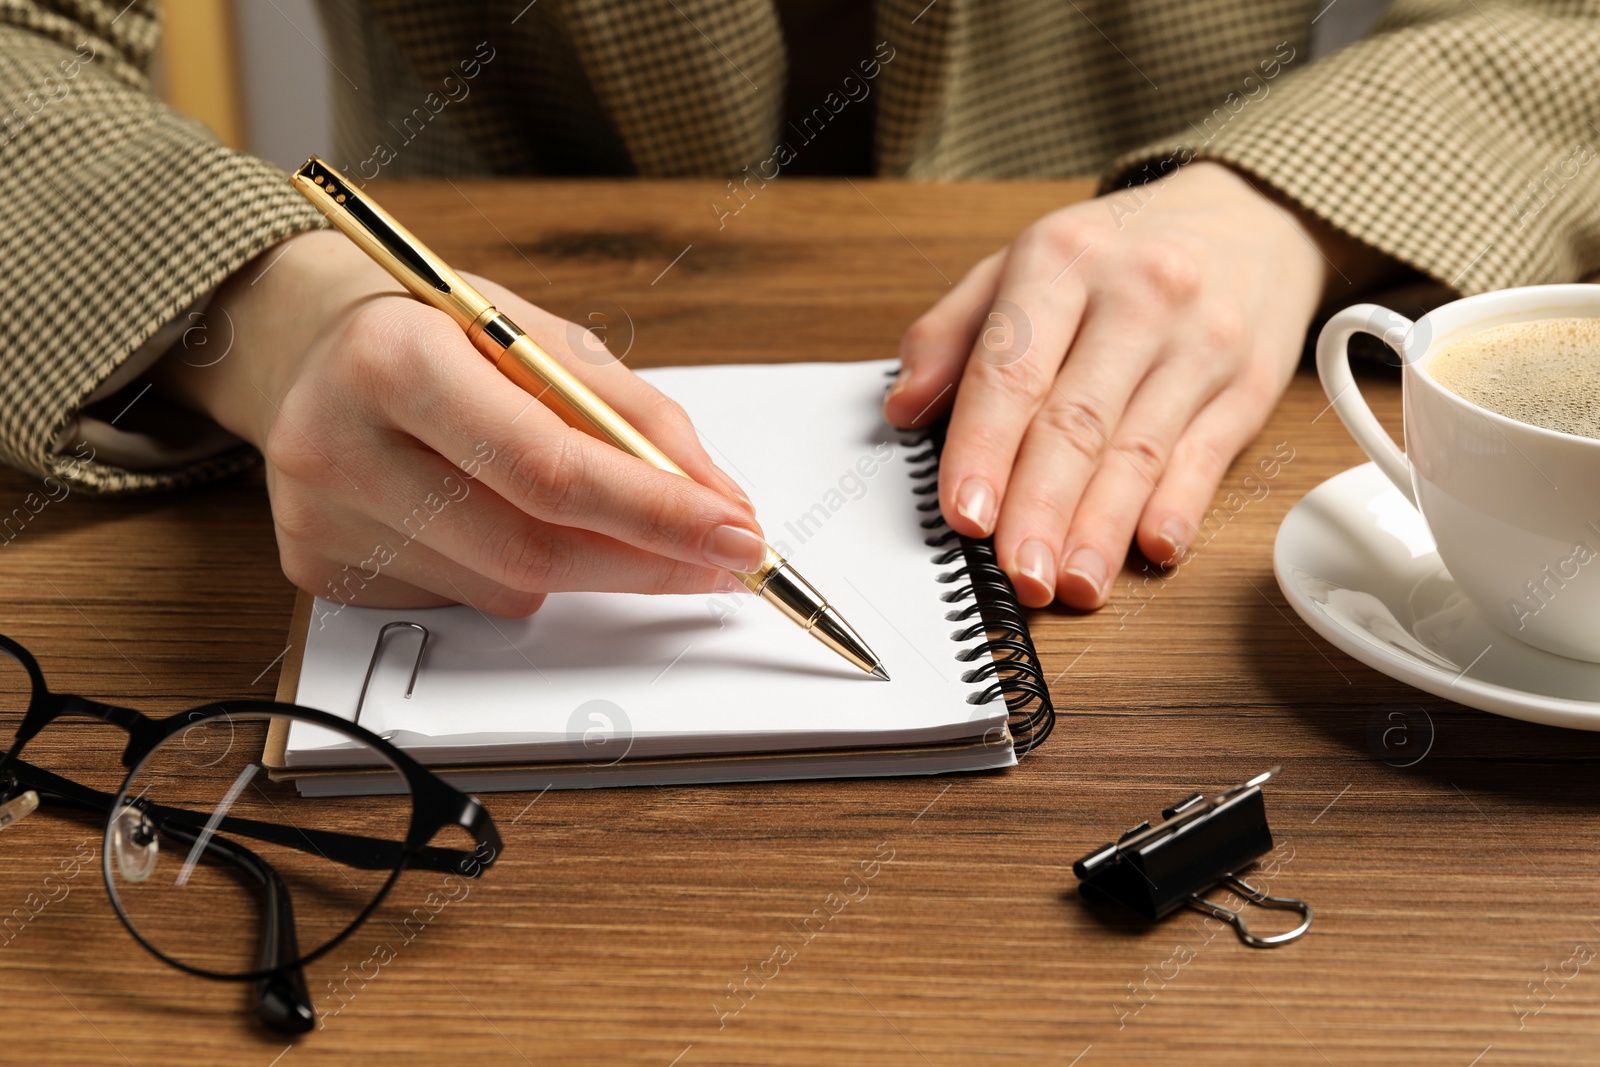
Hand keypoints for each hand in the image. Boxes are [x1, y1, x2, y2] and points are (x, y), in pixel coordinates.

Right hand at [153, 230, 763, 614]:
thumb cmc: (432, 331)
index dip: (658, 514)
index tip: (737, 535)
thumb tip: (716, 499)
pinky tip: (492, 511)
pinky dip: (516, 571)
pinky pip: (466, 599)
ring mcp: (322, 517)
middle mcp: (340, 443)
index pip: (550, 469)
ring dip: (583, 563)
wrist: (307, 343)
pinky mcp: (320, 566)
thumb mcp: (538, 336)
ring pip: (507, 588)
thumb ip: (633, 416)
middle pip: (532, 549)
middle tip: (717, 555)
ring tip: (579, 503)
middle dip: (646, 560)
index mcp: (395, 359)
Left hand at [884, 162, 1389, 609]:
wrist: (1250, 214)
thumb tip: (904, 407)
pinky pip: (1208, 456)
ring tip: (1072, 585)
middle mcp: (1137, 297)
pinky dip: (1178, 508)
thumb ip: (953, 334)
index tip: (964, 515)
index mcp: (1061, 261)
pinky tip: (1152, 550)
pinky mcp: (1249, 384)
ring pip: (1140, 450)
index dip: (985, 448)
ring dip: (1102, 528)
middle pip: (1078, 421)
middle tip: (1019, 576)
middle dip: (1042, 509)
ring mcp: (1200, 342)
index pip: (1014, 368)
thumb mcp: (1024, 263)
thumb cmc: (1118, 251)